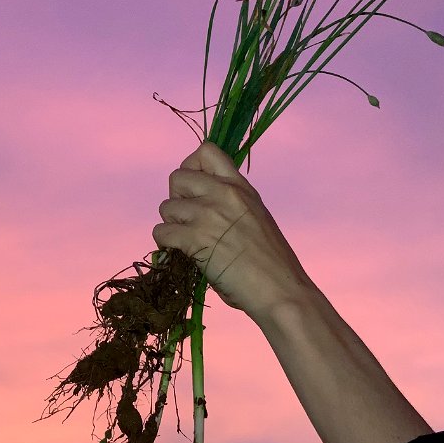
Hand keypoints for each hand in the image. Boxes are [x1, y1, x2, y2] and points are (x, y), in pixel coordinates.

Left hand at [152, 141, 320, 324]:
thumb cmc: (273, 264)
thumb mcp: (255, 217)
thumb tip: (198, 207)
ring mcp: (208, 214)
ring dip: (171, 225)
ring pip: (166, 207)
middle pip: (177, 177)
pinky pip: (162, 232)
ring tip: (187, 242)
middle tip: (188, 220)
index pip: (206, 151)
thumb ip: (230, 204)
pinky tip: (181, 254)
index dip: (192, 167)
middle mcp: (223, 193)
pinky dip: (166, 244)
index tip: (196, 190)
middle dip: (177, 198)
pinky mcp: (195, 239)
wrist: (281, 290)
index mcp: (240, 186)